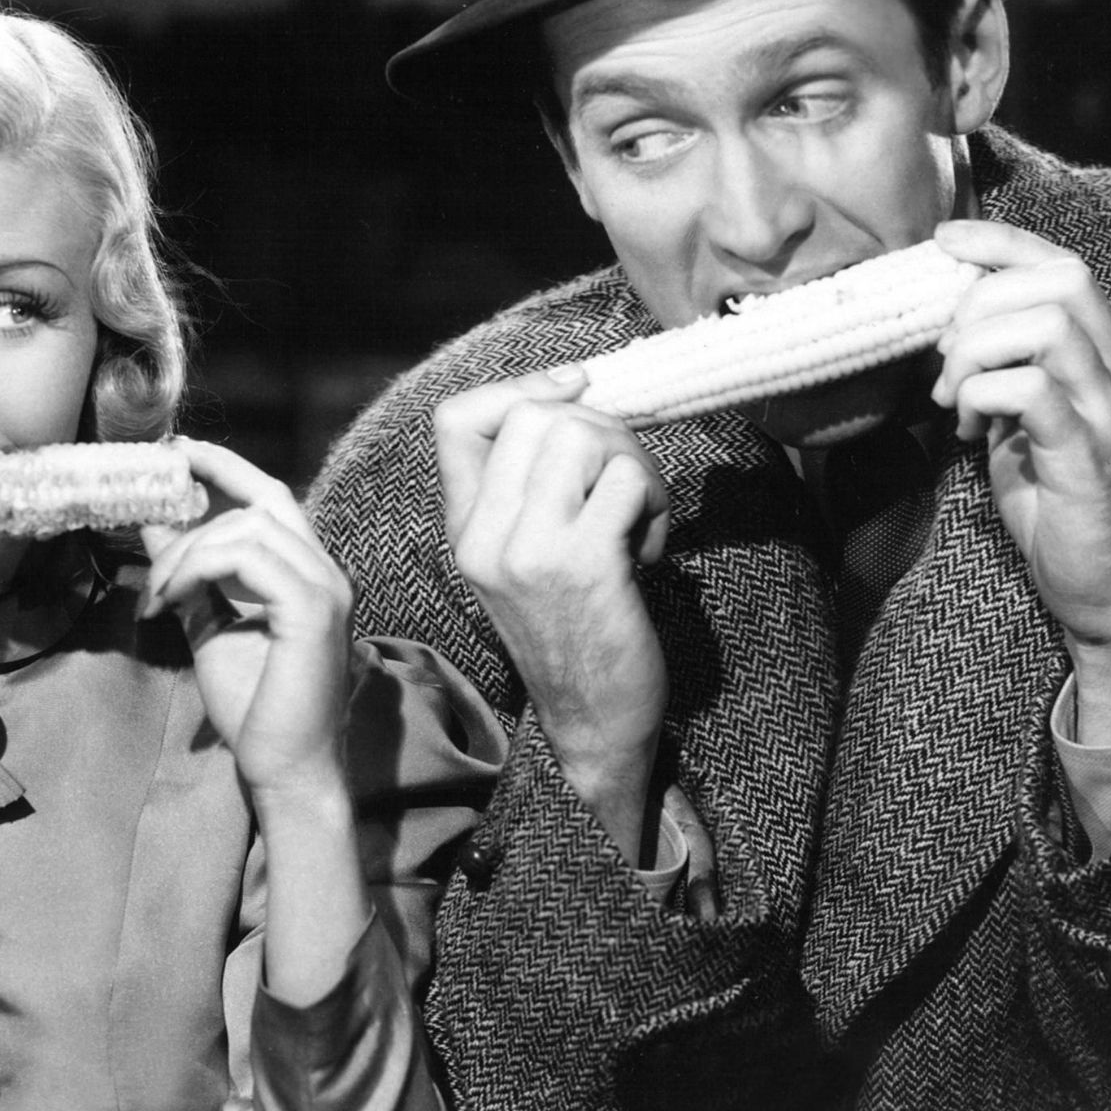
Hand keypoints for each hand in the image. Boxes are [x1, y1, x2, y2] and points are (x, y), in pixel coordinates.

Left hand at [140, 440, 367, 1006]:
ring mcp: (325, 587)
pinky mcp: (314, 610)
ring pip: (248, 527)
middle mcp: (325, 570)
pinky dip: (200, 568)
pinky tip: (173, 599)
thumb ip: (189, 574)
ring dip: (188, 550)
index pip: (271, 497)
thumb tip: (153, 524)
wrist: (283, 769)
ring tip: (157, 590)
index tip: (175, 452)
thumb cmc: (253, 706)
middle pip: (264, 497)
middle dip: (202, 489)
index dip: (225, 466)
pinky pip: (248, 558)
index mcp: (306, 572)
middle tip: (147, 494)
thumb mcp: (208, 623)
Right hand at [433, 368, 669, 858]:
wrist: (592, 724)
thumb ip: (531, 488)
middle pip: (534, 415)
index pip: (456, 419)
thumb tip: (578, 394)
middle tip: (626, 480)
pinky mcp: (582, 566)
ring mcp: (529, 551)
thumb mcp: (527, 557)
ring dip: (631, 462)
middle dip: (601, 426)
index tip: (577, 390)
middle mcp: (485, 537)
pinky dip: (654, 502)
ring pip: (581, 435)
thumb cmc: (575, 631)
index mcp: (465, 529)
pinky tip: (646, 549)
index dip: (522, 387)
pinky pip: (627, 481)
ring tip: (637, 515)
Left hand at [931, 221, 1110, 742]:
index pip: (1064, 267)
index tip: (945, 243)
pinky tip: (968, 432)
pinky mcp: (1087, 459)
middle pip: (1057, 282)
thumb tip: (951, 335)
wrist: (1110, 598)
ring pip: (1046, 328)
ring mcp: (1107, 416)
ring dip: (977, 351)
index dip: (1003, 242)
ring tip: (954, 399)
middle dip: (980, 304)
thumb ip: (1005, 378)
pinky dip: (983, 395)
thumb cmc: (1063, 514)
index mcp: (1105, 363)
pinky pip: (1032, 391)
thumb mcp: (1026, 431)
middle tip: (946, 359)